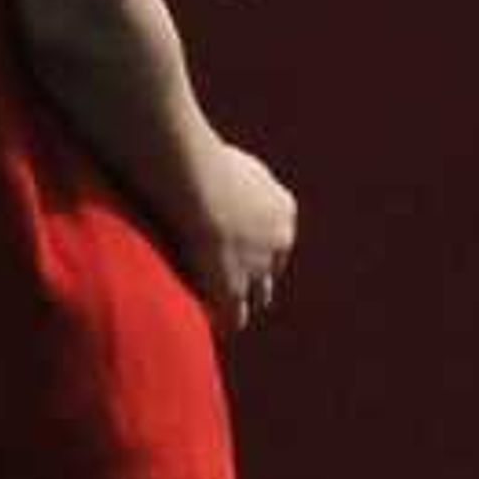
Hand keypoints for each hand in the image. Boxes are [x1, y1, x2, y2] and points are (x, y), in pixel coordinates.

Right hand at [186, 138, 297, 332]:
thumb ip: (229, 170)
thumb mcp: (225, 158)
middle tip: (232, 281)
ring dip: (239, 301)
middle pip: (271, 268)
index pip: (276, 237)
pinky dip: (221, 319)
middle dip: (255, 276)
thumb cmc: (197, 156)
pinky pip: (233, 316)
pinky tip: (205, 322)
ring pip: (257, 295)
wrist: (196, 181)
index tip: (237, 249)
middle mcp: (279, 241)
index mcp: (282, 208)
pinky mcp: (234, 289)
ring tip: (219, 308)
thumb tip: (204, 159)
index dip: (256, 245)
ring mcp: (259, 267)